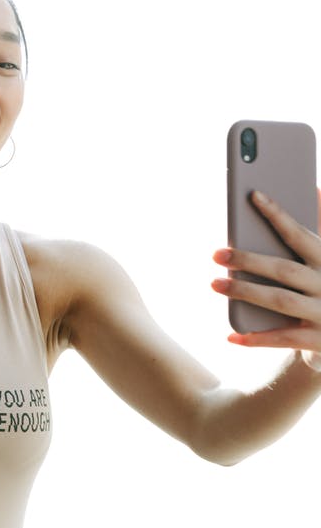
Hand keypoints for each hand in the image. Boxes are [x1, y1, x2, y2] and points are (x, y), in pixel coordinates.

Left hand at [212, 189, 320, 352]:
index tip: (253, 195)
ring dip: (246, 292)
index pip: (300, 234)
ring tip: (215, 284)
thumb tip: (313, 188)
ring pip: (281, 301)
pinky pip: (285, 339)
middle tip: (217, 253)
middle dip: (249, 260)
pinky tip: (231, 335)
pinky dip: (257, 338)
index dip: (278, 214)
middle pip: (284, 269)